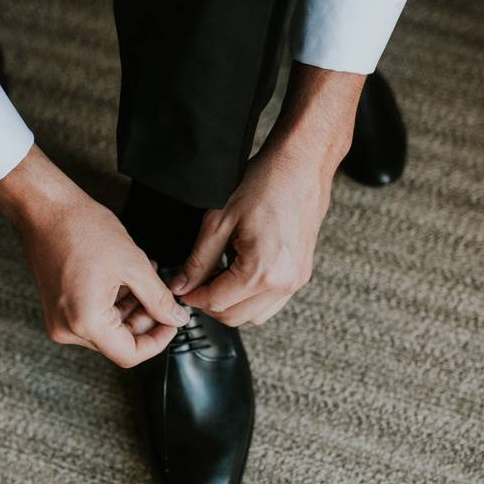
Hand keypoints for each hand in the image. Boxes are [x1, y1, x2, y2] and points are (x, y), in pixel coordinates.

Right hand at [0, 145, 189, 366]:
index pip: (130, 354)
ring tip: (146, 280)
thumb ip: (159, 298)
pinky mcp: (57, 309)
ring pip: (109, 330)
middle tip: (162, 296)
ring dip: (131, 309)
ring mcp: (59, 320)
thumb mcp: (133, 265)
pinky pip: (93, 317)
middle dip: (145, 320)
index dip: (158, 341)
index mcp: (85, 322)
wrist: (45, 209)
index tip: (172, 324)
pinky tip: (127, 280)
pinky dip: (114, 303)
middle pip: (119, 342)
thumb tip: (176, 318)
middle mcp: (67, 329)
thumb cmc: (81, 229)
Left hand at [169, 64, 365, 326]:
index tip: (181, 287)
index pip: (215, 303)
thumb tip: (181, 285)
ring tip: (217, 278)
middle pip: (234, 317)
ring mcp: (296, 281)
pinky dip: (251, 299)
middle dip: (210, 304)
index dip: (192, 298)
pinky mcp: (301, 275)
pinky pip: (272, 303)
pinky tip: (239, 275)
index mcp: (261, 271)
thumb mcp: (219, 220)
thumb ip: (198, 260)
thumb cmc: (264, 184)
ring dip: (231, 305)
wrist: (302, 165)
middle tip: (195, 283)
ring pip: (254, 316)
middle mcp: (283, 283)